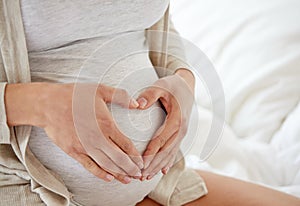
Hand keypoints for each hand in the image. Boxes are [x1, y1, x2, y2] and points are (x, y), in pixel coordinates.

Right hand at [14, 83, 142, 183]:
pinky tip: (109, 178)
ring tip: (128, 180)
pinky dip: (100, 174)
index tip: (143, 162)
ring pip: (106, 165)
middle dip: (131, 168)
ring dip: (119, 174)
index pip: (126, 144)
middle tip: (139, 175)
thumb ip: (121, 96)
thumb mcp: (100, 90)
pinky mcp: (74, 152)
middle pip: (119, 158)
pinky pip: (89, 166)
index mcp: (107, 124)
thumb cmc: (75, 96)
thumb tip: (137, 104)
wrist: (48, 105)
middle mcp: (98, 139)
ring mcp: (85, 147)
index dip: (136, 155)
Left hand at [136, 69, 194, 179]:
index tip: (140, 164)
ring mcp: (182, 133)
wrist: (187, 86)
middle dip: (153, 165)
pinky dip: (167, 162)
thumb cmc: (172, 86)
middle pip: (166, 152)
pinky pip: (174, 151)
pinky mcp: (180, 134)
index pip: (161, 140)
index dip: (151, 153)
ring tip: (147, 178)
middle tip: (140, 177)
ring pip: (170, 154)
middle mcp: (181, 130)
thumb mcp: (161, 86)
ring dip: (159, 167)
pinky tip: (162, 172)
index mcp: (177, 120)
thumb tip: (137, 105)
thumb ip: (149, 94)